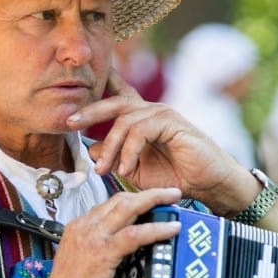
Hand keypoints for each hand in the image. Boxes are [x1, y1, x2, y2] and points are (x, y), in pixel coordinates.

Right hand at [38, 186, 182, 277]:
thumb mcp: (81, 259)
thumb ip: (97, 246)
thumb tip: (121, 243)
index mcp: (79, 226)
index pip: (109, 204)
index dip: (133, 200)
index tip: (151, 200)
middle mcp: (85, 226)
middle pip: (121, 200)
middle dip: (148, 193)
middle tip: (170, 193)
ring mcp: (93, 238)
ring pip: (129, 209)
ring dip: (155, 200)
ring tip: (175, 198)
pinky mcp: (103, 253)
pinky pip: (136, 235)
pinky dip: (157, 229)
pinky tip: (172, 228)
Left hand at [67, 69, 258, 215]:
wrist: (208, 185)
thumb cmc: (176, 177)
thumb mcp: (136, 169)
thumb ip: (114, 157)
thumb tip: (90, 148)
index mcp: (142, 119)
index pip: (117, 96)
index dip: (96, 92)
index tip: (73, 97)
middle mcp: (151, 111)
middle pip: (114, 100)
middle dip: (90, 111)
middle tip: (69, 122)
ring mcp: (162, 114)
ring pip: (125, 120)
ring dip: (110, 147)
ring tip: (105, 170)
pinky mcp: (172, 122)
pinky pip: (141, 131)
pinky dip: (129, 151)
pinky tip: (125, 169)